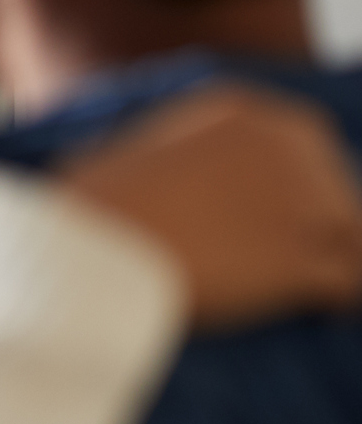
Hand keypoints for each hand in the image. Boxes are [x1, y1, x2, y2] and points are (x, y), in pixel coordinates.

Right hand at [60, 84, 361, 328]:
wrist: (87, 246)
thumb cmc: (97, 203)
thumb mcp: (148, 150)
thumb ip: (196, 156)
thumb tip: (209, 188)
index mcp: (244, 111)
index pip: (310, 148)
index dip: (301, 187)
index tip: (283, 216)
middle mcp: (283, 145)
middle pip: (338, 191)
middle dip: (323, 226)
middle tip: (296, 256)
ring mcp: (297, 201)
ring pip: (351, 238)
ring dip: (334, 262)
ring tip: (312, 290)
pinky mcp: (300, 261)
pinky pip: (350, 284)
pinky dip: (340, 301)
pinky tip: (323, 312)